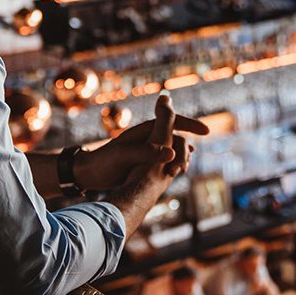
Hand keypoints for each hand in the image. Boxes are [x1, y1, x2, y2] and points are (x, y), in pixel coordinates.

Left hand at [74, 94, 207, 191]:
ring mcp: (148, 149)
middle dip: (185, 148)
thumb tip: (171, 153)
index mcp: (145, 129)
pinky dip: (174, 163)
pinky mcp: (146, 161)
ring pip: (173, 148)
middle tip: (186, 163)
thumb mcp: (125, 156)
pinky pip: (166, 159)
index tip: (206, 131)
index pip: (173, 121)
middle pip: (176, 136)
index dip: (191, 125)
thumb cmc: (104, 162)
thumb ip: (147, 152)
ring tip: (182, 169)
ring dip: (181, 157)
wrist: (89, 173)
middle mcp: (149, 137)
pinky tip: (178, 170)